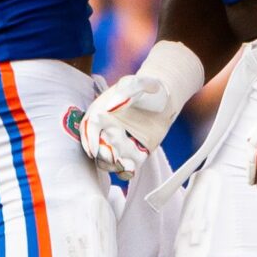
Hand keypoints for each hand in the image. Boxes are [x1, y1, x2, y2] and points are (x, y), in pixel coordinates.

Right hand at [77, 45, 203, 177]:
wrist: (167, 98)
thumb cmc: (149, 87)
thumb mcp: (139, 84)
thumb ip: (125, 92)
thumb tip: (109, 107)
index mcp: (102, 112)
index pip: (90, 128)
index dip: (89, 140)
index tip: (93, 151)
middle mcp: (108, 129)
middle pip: (98, 147)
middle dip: (102, 155)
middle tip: (113, 157)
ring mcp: (120, 142)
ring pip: (109, 160)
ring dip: (113, 165)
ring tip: (124, 164)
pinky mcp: (134, 152)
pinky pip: (126, 166)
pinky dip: (125, 171)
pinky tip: (131, 169)